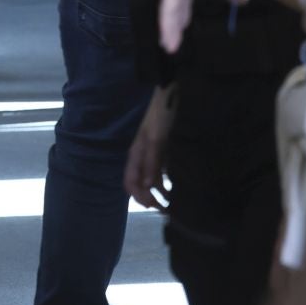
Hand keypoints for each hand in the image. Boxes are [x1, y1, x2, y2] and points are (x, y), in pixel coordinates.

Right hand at [124, 88, 175, 209]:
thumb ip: (151, 161)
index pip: (130, 183)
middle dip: (149, 198)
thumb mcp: (156, 139)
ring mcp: (150, 153)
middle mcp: (140, 157)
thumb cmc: (160, 116)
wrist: (166, 94)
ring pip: (149, 179)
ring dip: (157, 192)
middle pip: (139, 183)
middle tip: (166, 210)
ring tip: (172, 204)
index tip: (155, 207)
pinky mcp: (160, 149)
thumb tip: (147, 186)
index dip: (140, 197)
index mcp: (136, 155)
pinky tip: (175, 188)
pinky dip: (164, 182)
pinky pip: (159, 170)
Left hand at [158, 0, 244, 53]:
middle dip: (175, 22)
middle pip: (174, 5)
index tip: (184, 24)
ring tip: (169, 46)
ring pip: (169, 9)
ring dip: (169, 28)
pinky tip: (167, 37)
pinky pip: (168, 9)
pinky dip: (167, 24)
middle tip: (173, 39)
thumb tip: (237, 0)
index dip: (184, 11)